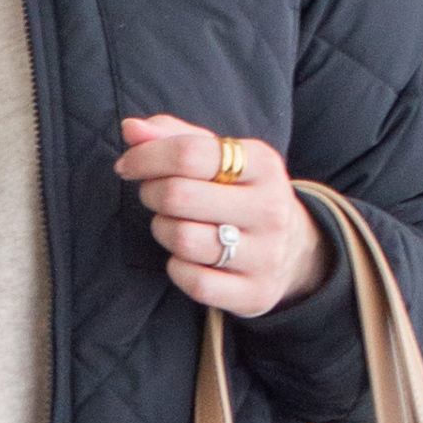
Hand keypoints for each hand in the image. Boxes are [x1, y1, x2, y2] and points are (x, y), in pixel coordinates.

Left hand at [113, 115, 329, 315]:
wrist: (295, 251)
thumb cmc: (240, 194)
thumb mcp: (221, 158)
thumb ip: (175, 137)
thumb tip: (130, 128)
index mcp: (263, 164)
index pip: (190, 153)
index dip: (146, 157)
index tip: (127, 165)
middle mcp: (269, 208)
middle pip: (179, 196)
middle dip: (151, 194)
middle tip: (152, 195)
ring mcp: (265, 254)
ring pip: (183, 240)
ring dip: (163, 231)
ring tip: (171, 225)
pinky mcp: (254, 293)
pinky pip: (194, 281)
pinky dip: (177, 268)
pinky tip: (186, 258)